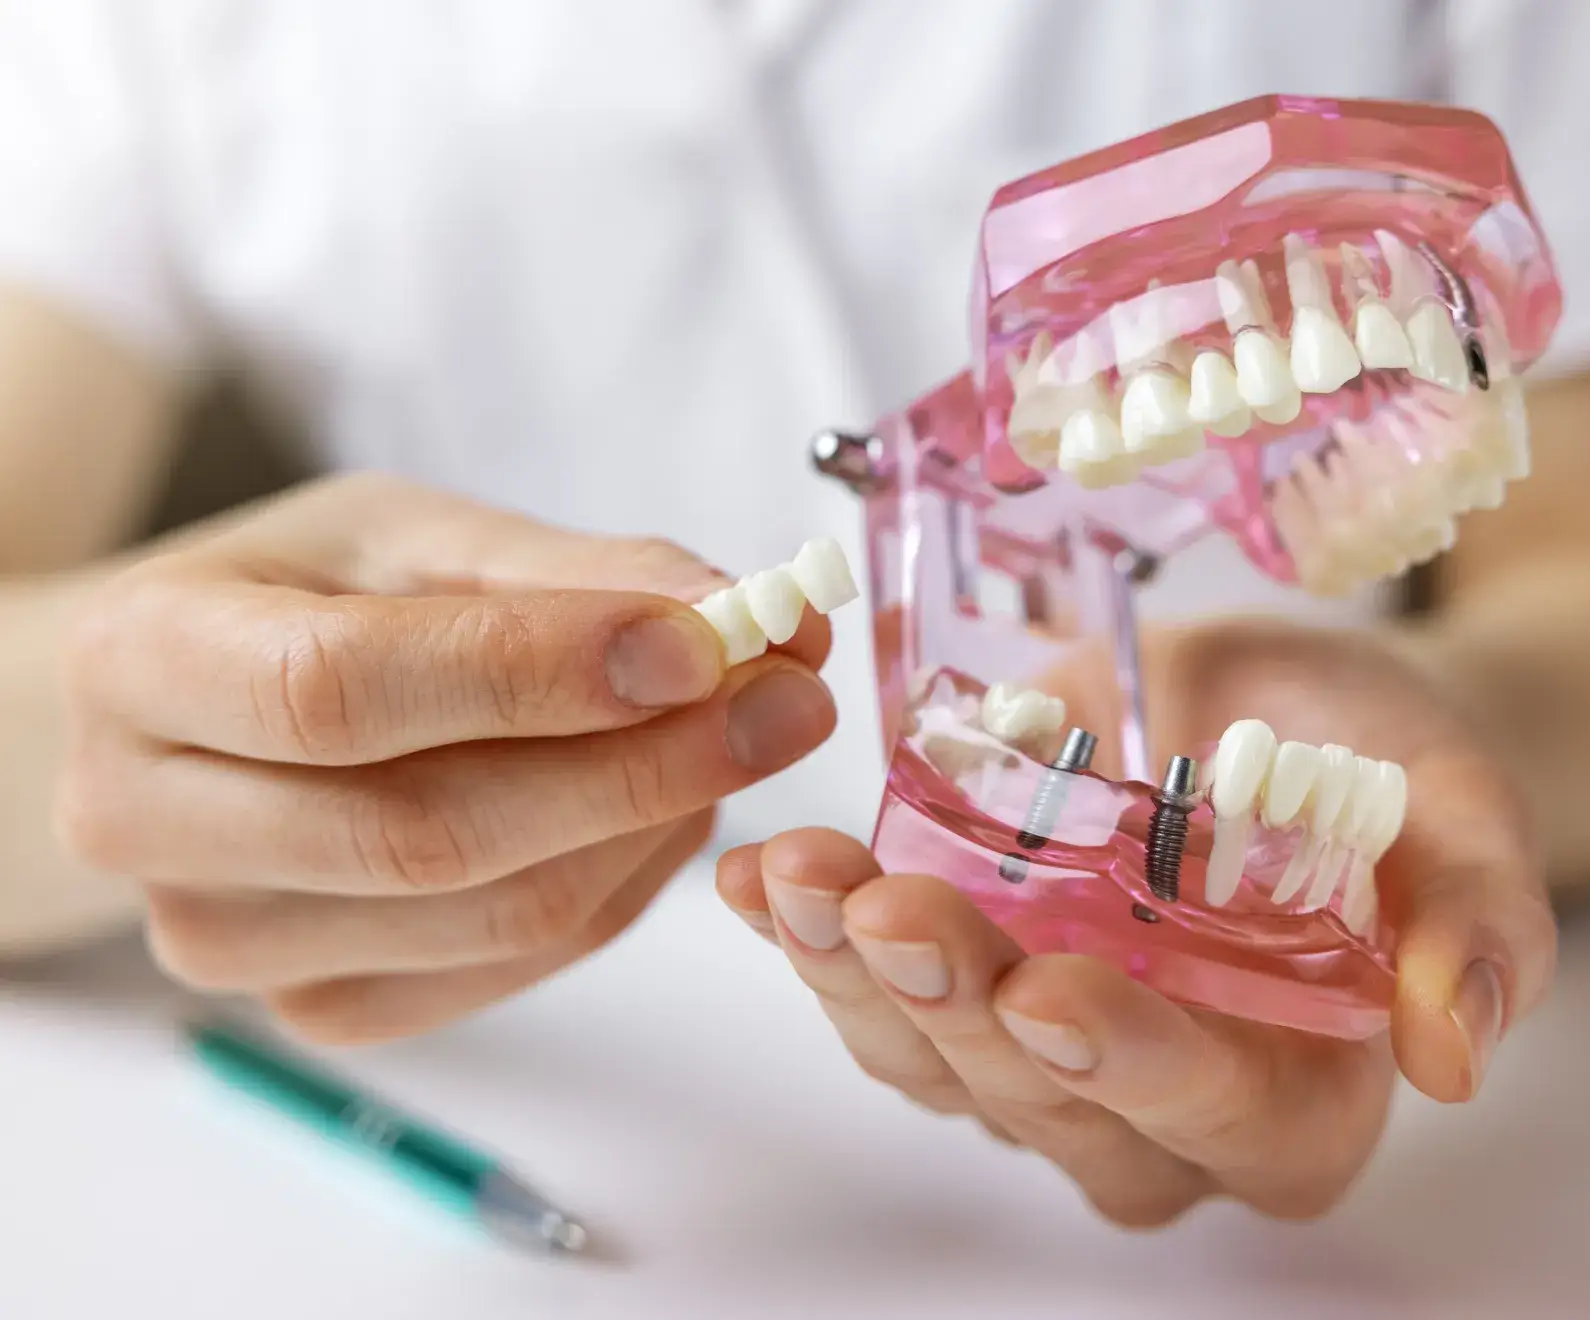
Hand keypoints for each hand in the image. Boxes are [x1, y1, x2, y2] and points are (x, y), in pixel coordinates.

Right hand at [58, 473, 837, 1041]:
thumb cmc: (313, 598)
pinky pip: (512, 966)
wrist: (216, 706)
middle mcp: (148, 821)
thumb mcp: (419, 538)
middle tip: (795, 697)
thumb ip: (573, 576)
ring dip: (654, 825)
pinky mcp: (315, 1008)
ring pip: (493, 913)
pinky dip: (622, 884)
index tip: (707, 641)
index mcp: (144, 660)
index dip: (537, 672)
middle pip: (427, 830)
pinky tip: (665, 807)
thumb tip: (744, 614)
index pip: (341, 689)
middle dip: (645, 764)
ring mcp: (227, 942)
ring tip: (741, 734)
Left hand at [717, 618, 1555, 1225]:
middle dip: (956, 1006)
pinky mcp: (962, 990)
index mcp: (1296, 1096)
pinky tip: (762, 875)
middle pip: (1044, 1100)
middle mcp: (1157, 1109)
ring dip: (852, 975)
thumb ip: (1481, 921)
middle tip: (889, 908)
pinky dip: (809, 933)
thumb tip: (1456, 1054)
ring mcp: (1043, 1058)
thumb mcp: (1460, 808)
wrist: (1286, 709)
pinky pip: (874, 989)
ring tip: (800, 878)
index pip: (1217, 1115)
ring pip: (935, 1061)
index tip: (1052, 993)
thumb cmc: (1386, 765)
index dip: (1133, 1067)